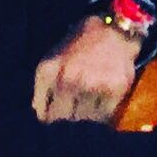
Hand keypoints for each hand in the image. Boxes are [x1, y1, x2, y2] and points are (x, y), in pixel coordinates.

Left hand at [32, 14, 146, 123]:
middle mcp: (68, 79)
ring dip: (84, 123)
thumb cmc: (81, 42)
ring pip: (82, 120)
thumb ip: (45, 84)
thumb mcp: (54, 57)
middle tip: (69, 128)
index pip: (41, 112)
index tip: (53, 125)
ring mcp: (92, 85)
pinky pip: (104, 117)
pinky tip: (101, 115)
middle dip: (63, 125)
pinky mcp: (114, 90)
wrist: (116, 29)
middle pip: (60, 119)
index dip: (47, 120)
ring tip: (86, 123)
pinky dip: (102, 119)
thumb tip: (41, 114)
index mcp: (48, 71)